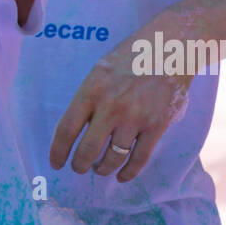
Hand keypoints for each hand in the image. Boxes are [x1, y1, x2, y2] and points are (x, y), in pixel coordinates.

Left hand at [48, 36, 191, 181]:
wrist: (169, 49)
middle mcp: (111, 107)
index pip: (67, 129)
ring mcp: (135, 118)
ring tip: (100, 169)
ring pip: (113, 158)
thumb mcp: (100, 71)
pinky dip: (128, 172)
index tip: (56, 163)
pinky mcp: (156, 126)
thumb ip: (88, 97)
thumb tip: (75, 129)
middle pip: (88, 150)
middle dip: (80, 165)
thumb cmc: (131, 57)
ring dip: (103, 169)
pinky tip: (122, 176)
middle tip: (79, 168)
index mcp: (92, 90)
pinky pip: (139, 158)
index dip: (58, 151)